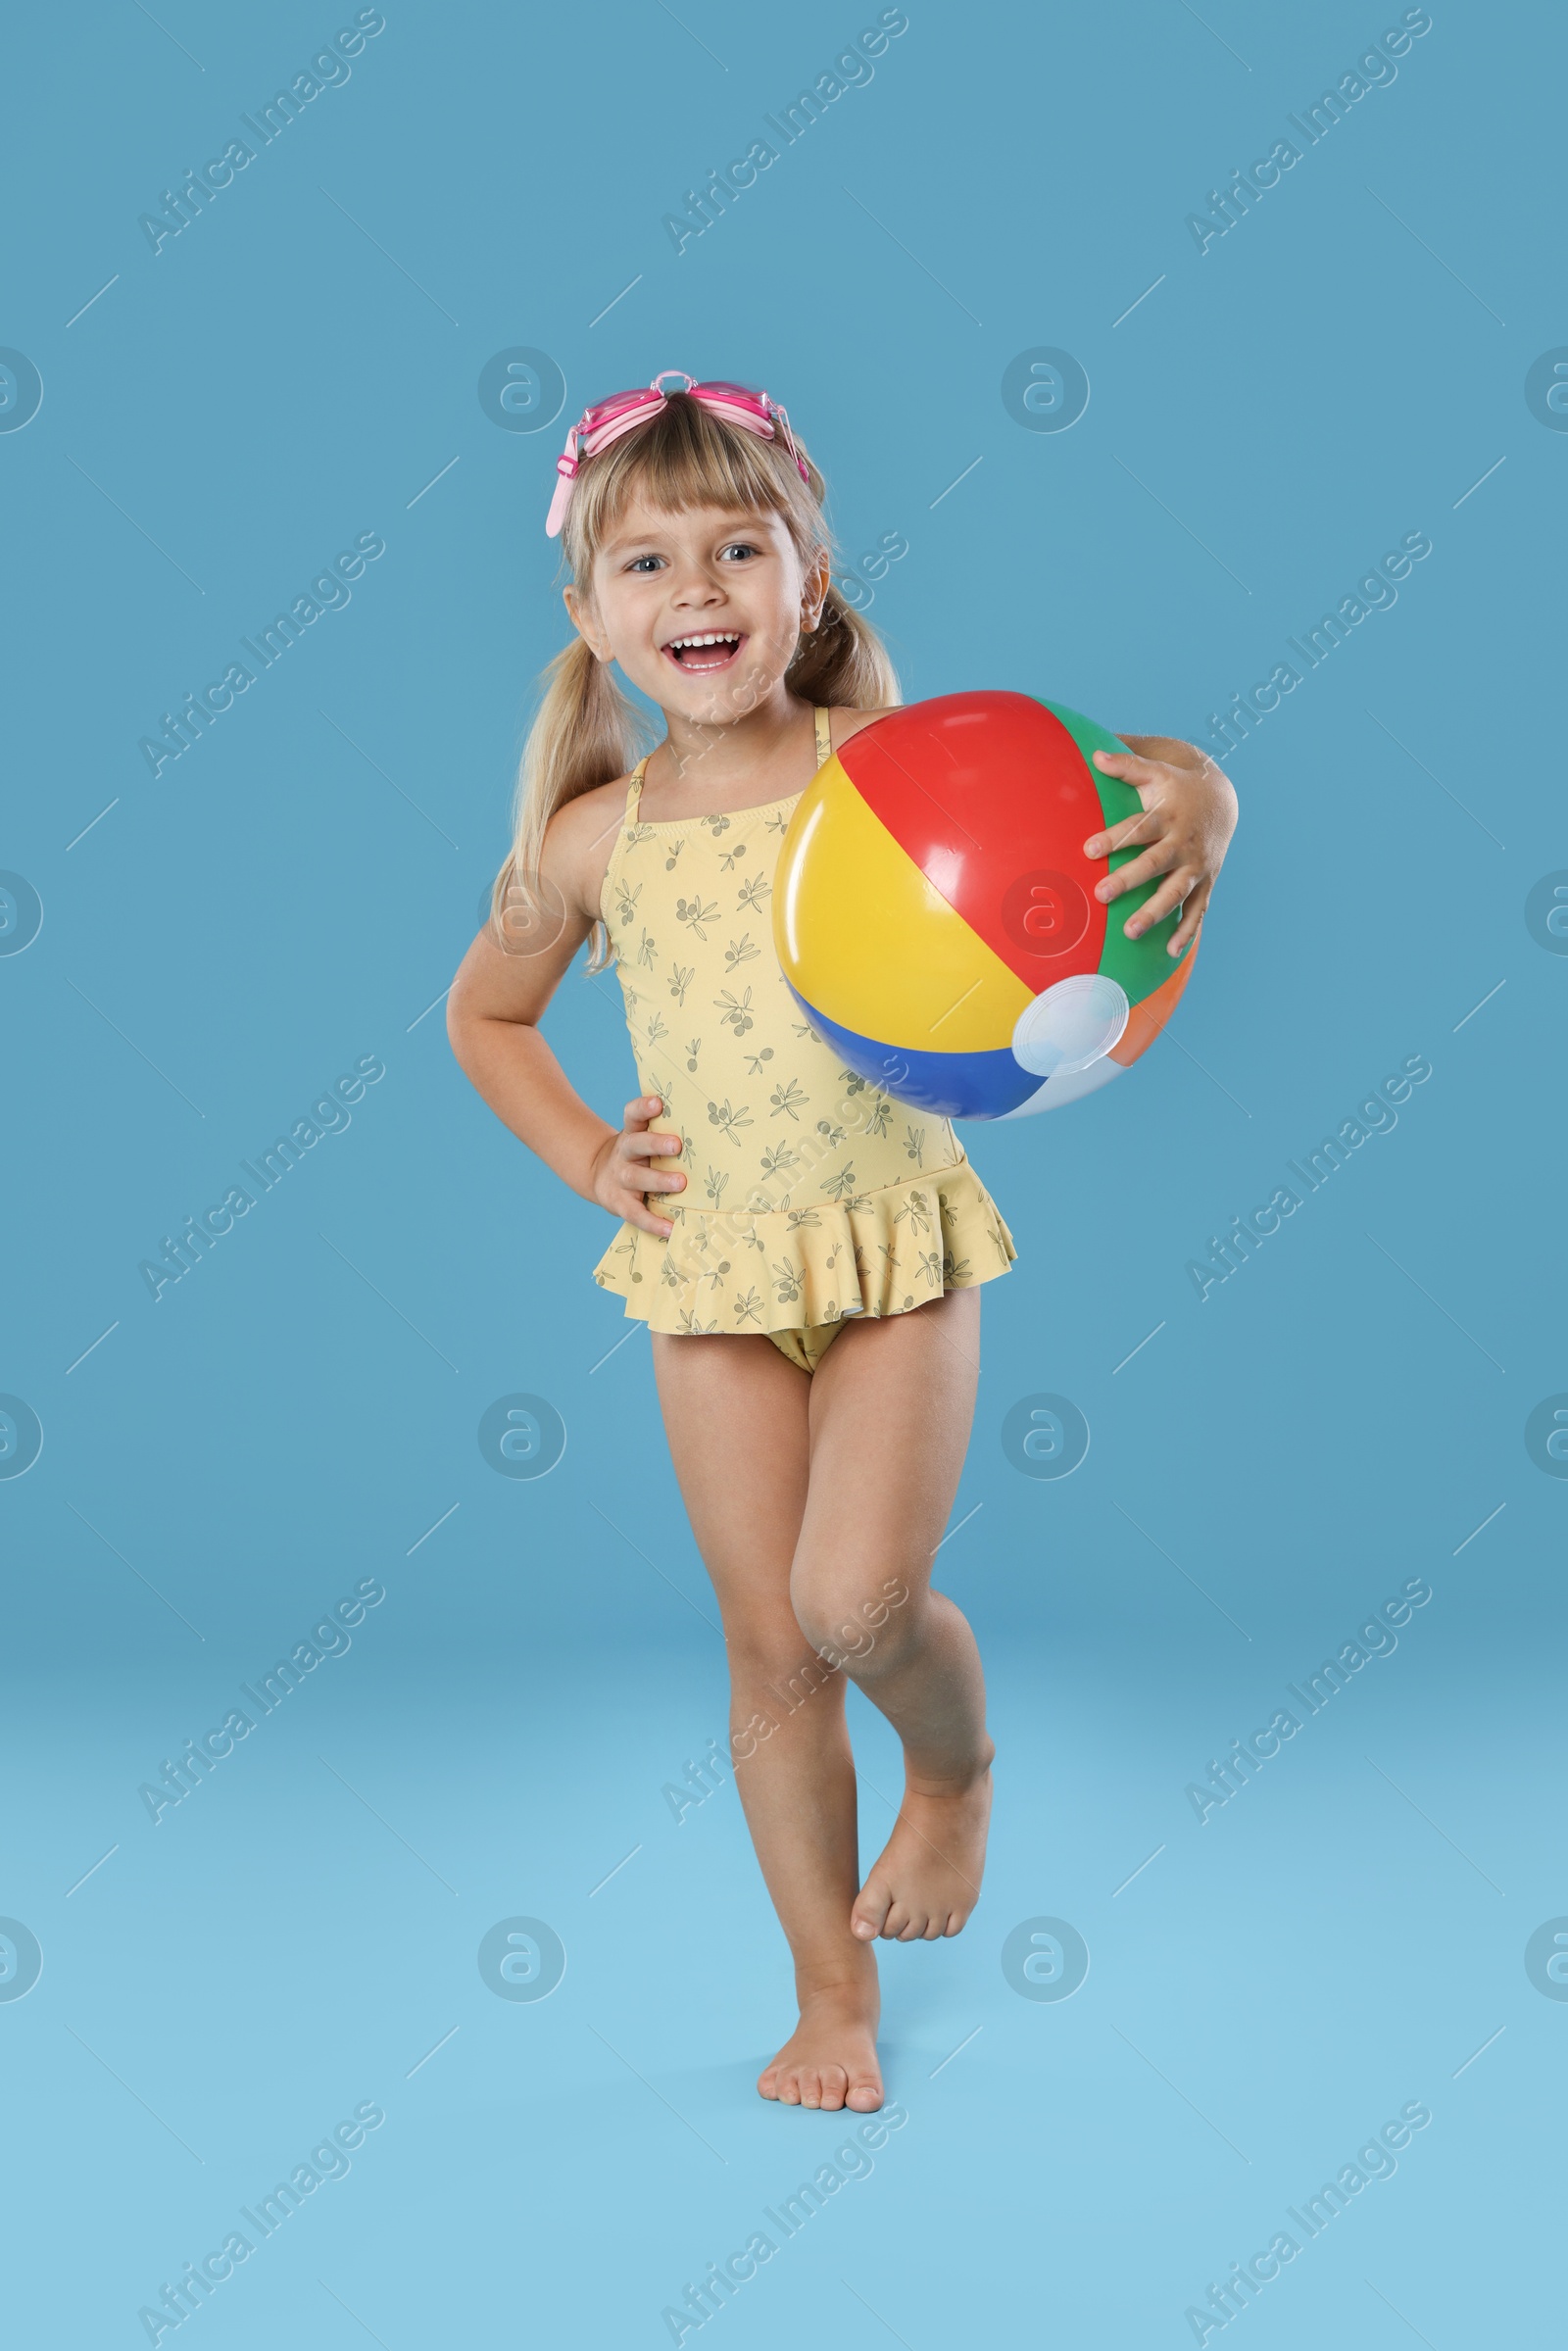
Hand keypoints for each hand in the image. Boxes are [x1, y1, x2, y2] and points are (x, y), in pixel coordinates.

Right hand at [590, 1096, 686, 1236]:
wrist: (601, 1176)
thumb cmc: (639, 1155)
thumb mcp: (644, 1138)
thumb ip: (666, 1132)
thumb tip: (713, 1131)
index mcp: (632, 1132)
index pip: (633, 1115)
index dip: (643, 1108)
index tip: (658, 1103)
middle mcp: (625, 1153)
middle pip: (636, 1144)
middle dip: (655, 1144)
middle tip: (676, 1144)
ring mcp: (620, 1178)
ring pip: (636, 1177)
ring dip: (658, 1180)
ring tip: (680, 1183)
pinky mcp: (619, 1203)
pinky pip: (636, 1213)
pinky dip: (652, 1222)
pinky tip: (670, 1228)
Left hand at [1085, 744, 1237, 956]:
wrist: (1222, 799)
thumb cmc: (1175, 786)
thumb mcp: (1156, 771)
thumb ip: (1127, 765)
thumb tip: (1095, 755)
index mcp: (1167, 815)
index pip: (1138, 828)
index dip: (1114, 838)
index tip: (1088, 850)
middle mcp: (1183, 843)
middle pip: (1155, 863)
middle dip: (1130, 880)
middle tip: (1101, 894)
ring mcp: (1197, 865)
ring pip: (1176, 892)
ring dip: (1155, 913)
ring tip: (1130, 931)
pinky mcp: (1206, 881)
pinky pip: (1198, 910)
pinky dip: (1187, 931)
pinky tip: (1171, 953)